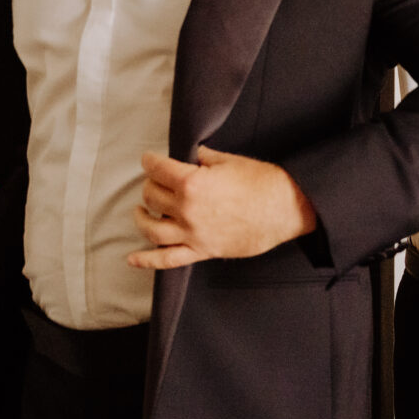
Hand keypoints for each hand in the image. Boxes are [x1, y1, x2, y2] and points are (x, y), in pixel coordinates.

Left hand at [127, 146, 317, 269]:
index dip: (150, 161)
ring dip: (142, 218)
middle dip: (151, 185)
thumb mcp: (228, 161)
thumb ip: (203, 159)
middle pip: (152, 196)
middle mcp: (187, 209)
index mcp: (191, 183)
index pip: (157, 169)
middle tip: (157, 182)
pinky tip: (132, 259)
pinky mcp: (202, 251)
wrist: (285, 209)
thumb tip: (191, 157)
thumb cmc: (261, 182)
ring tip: (142, 212)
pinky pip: (168, 260)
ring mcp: (192, 233)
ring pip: (151, 228)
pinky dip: (146, 261)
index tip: (149, 160)